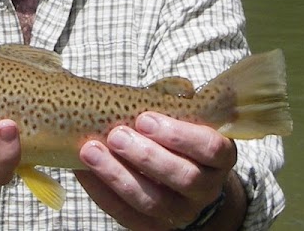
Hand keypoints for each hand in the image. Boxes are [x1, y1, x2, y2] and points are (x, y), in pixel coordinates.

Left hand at [76, 112, 241, 230]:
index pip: (210, 149)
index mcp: (219, 157)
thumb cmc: (175, 136)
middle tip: (116, 135)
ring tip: (92, 151)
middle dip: (146, 155)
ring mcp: (181, 211)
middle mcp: (206, 189)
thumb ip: (176, 103)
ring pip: (153, 201)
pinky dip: (102, 192)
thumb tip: (176, 87)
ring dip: (118, 175)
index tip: (144, 118)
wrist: (177, 178)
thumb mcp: (183, 117)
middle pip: (183, 177)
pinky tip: (84, 171)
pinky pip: (128, 215)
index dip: (178, 135)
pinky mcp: (154, 227)